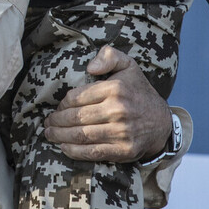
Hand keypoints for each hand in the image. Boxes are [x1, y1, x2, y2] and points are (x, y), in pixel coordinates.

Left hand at [43, 46, 171, 161]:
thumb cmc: (138, 92)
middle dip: (57, 121)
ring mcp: (122, 132)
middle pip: (76, 117)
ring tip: (50, 134)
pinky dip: (74, 151)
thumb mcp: (128, 65)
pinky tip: (63, 147)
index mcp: (115, 88)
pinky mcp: (124, 151)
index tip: (57, 107)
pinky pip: (93, 152)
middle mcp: (118, 110)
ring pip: (81, 135)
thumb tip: (90, 68)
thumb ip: (109, 56)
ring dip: (60, 136)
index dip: (62, 104)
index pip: (77, 97)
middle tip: (47, 122)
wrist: (162, 123)